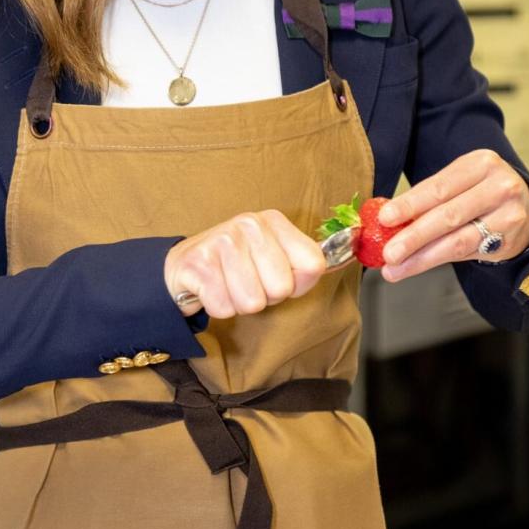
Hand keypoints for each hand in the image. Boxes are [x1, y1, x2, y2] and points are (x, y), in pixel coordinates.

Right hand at [164, 210, 326, 318]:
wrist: (182, 267)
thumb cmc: (236, 266)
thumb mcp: (274, 255)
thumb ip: (306, 262)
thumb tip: (347, 257)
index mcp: (273, 220)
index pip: (313, 265)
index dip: (298, 283)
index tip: (278, 276)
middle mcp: (248, 224)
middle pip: (281, 288)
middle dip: (265, 296)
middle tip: (248, 282)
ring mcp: (221, 242)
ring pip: (252, 302)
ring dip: (241, 303)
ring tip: (229, 285)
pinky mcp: (197, 264)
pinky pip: (225, 307)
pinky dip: (219, 307)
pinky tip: (212, 290)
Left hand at [376, 150, 528, 282]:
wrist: (524, 207)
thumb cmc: (480, 192)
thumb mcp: (460, 182)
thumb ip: (430, 198)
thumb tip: (386, 221)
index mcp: (480, 163)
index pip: (439, 186)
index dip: (410, 203)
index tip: (384, 218)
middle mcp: (499, 187)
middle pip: (448, 215)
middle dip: (413, 236)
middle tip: (388, 253)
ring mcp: (508, 215)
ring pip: (457, 240)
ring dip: (421, 257)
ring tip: (394, 268)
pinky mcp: (507, 240)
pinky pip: (466, 253)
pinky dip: (436, 260)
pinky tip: (416, 265)